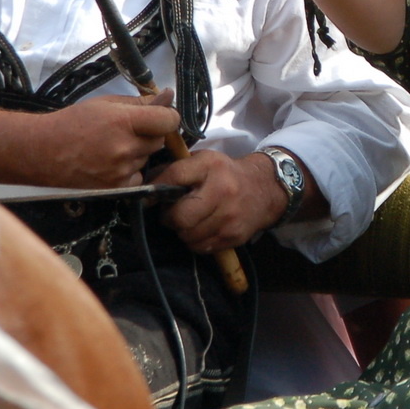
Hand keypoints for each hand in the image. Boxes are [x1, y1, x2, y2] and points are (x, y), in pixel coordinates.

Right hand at [0, 90, 179, 188]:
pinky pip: (138, 176)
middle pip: (160, 140)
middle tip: (128, 129)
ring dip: (139, 151)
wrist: (43, 151)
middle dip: (150, 133)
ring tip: (112, 146)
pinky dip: (131, 170)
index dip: (167, 116)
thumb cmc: (72, 123)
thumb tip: (168, 95)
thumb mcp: (106, 103)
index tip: (160, 115)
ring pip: (148, 158)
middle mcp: (125, 148)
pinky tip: (111, 162)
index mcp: (124, 122)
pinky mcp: (117, 187)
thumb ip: (140, 101)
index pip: (169, 120)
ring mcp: (121, 170)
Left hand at [158, 150, 288, 252]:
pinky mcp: (234, 236)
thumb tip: (146, 188)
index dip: (156, 191)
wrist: (263, 190)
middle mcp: (223, 190)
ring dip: (183, 231)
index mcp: (211, 166)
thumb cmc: (224, 175)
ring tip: (190, 221)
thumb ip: (175, 171)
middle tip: (174, 214)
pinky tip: (202, 229)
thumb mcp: (203, 161)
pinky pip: (200, 247)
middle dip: (170, 218)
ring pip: (188, 235)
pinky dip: (195, 241)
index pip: (174, 178)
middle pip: (180, 216)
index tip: (148, 200)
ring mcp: (230, 216)